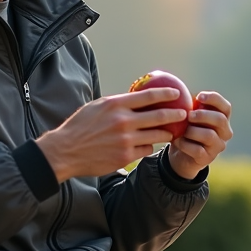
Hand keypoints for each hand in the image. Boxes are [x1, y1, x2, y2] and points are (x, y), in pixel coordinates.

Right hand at [36, 89, 187, 182]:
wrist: (65, 151)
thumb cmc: (80, 127)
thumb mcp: (96, 107)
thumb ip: (117, 103)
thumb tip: (135, 98)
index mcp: (116, 105)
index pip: (148, 96)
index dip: (166, 94)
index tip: (177, 94)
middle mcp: (123, 121)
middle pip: (159, 116)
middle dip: (176, 115)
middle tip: (185, 114)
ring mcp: (126, 140)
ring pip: (156, 135)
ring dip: (167, 133)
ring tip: (171, 132)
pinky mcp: (125, 156)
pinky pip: (146, 149)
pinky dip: (149, 147)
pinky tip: (150, 145)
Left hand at [168, 91, 231, 179]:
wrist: (180, 155)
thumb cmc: (185, 129)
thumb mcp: (187, 115)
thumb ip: (188, 104)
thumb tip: (174, 87)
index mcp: (222, 118)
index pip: (225, 107)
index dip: (214, 99)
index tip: (199, 96)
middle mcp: (224, 132)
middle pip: (220, 119)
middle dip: (203, 115)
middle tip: (189, 115)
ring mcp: (218, 147)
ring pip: (209, 135)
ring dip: (192, 131)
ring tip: (181, 130)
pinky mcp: (208, 159)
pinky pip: (198, 150)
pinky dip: (185, 144)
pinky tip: (178, 141)